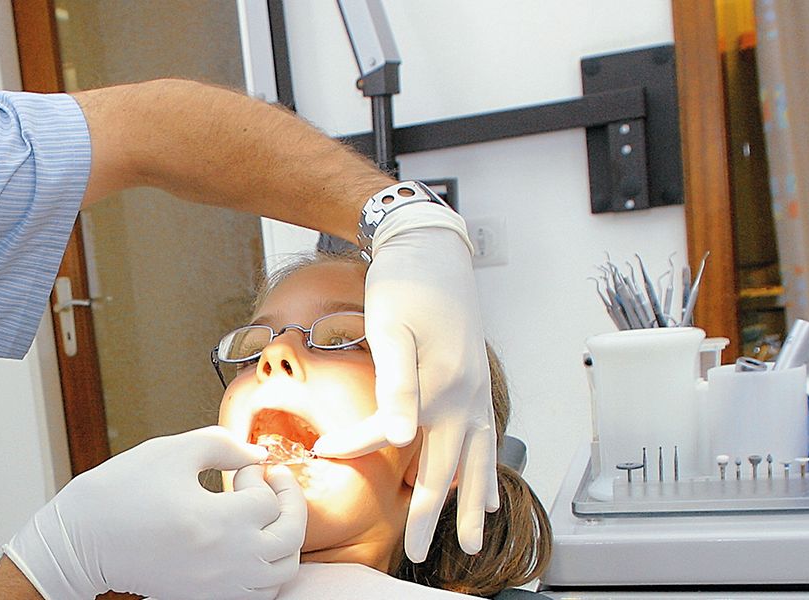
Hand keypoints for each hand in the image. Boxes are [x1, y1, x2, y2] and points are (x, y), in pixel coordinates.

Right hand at [4, 426, 306, 598]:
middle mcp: (225, 560)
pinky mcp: (206, 598)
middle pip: (289, 538)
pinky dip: (268, 571)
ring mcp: (218, 585)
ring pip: (281, 572)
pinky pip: (259, 593)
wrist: (82, 541)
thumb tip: (258, 453)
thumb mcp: (169, 453)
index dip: (260, 474)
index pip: (268, 499)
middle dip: (291, 503)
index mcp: (216, 521)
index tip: (244, 464)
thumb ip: (221, 445)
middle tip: (277, 482)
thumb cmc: (119, 493)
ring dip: (284, 539)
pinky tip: (253, 546)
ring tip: (269, 515)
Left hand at [310, 203, 497, 561]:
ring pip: (477, 462)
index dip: (355, 447)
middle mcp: (465, 397)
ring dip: (472, 505)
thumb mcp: (391, 328)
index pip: (391, 436)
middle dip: (431, 518)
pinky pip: (485, 440)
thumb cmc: (407, 283)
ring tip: (472, 541)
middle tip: (415, 556)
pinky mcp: (479, 383)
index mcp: (439, 388)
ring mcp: (477, 393)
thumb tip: (397, 439)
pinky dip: (485, 470)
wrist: (436, 247)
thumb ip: (395, 387)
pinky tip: (481, 489)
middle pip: (446, 471)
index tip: (323, 455)